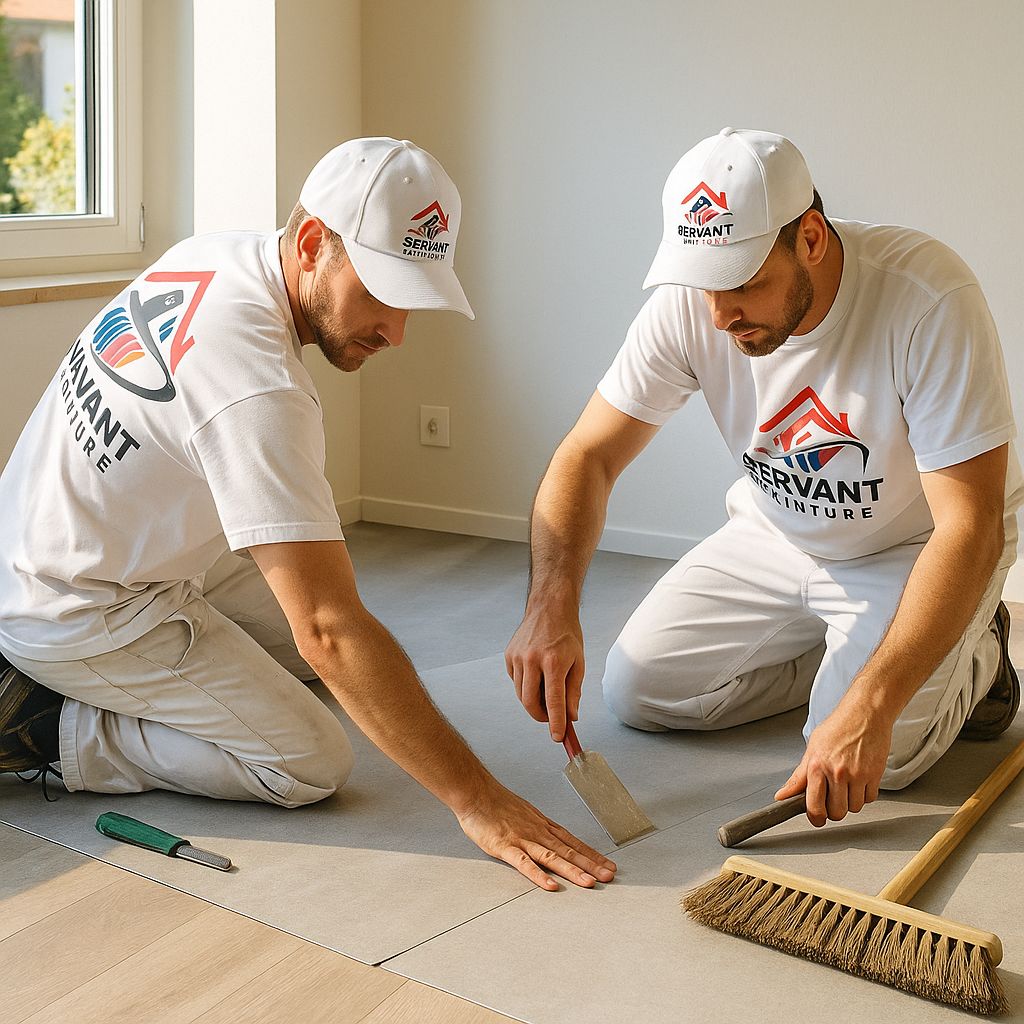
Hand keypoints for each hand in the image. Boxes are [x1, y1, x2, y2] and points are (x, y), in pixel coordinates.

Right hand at [456, 782, 615, 889]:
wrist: (476, 793)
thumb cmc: (496, 802)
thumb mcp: (524, 812)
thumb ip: (537, 827)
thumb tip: (551, 837)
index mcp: (543, 825)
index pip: (573, 842)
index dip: (591, 854)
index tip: (607, 865)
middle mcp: (538, 832)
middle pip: (568, 851)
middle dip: (591, 865)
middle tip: (609, 877)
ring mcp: (522, 839)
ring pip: (552, 857)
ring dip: (572, 871)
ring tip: (589, 883)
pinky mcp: (505, 847)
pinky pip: (524, 863)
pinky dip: (538, 875)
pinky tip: (550, 885)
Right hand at [505, 609, 584, 741]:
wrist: (549, 608)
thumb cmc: (566, 635)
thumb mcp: (578, 662)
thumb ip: (574, 692)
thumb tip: (571, 717)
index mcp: (554, 662)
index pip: (554, 701)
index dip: (556, 723)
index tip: (557, 737)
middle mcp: (532, 659)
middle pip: (530, 702)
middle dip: (541, 716)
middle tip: (551, 718)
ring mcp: (518, 657)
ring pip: (520, 694)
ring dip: (533, 701)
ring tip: (547, 688)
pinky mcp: (508, 655)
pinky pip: (516, 681)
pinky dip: (526, 685)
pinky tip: (536, 672)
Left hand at [775, 700, 893, 826]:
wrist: (865, 714)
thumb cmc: (838, 728)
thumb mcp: (812, 749)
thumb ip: (798, 777)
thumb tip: (782, 795)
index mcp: (817, 765)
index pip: (813, 806)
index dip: (815, 818)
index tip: (817, 819)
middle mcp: (837, 772)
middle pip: (836, 812)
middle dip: (834, 810)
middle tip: (832, 799)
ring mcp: (857, 775)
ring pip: (854, 808)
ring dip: (850, 802)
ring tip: (846, 785)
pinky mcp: (875, 775)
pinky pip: (869, 799)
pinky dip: (864, 795)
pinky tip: (859, 780)